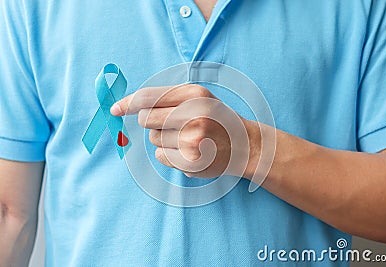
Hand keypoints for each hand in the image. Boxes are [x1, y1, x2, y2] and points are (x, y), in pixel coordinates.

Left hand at [111, 84, 259, 177]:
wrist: (245, 145)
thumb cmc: (216, 119)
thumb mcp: (199, 98)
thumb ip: (167, 97)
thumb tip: (128, 107)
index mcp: (195, 94)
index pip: (149, 97)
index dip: (127, 103)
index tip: (113, 109)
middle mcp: (194, 114)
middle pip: (146, 119)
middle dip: (153, 122)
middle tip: (174, 124)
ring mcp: (193, 139)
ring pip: (153, 139)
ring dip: (164, 140)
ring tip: (189, 139)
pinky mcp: (191, 160)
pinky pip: (161, 156)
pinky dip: (170, 156)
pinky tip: (189, 152)